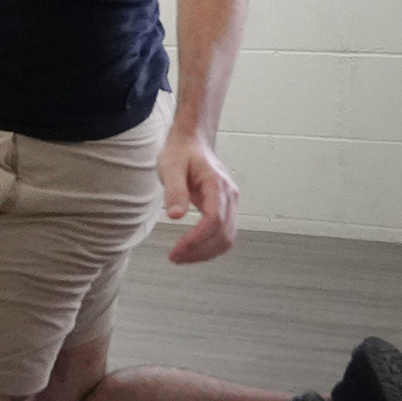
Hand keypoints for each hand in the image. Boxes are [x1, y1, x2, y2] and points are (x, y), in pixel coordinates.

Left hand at [159, 129, 239, 263]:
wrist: (192, 142)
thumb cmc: (181, 152)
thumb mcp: (171, 167)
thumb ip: (174, 191)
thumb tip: (175, 216)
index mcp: (217, 185)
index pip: (213, 220)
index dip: (197, 239)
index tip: (178, 250)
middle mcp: (230, 196)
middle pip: (223, 233)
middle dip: (200, 251)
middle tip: (175, 258)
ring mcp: (231, 202)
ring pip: (227, 237)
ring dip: (206, 252)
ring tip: (182, 258)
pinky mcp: (226, 208)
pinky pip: (224, 233)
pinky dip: (210, 246)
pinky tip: (193, 250)